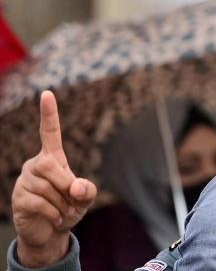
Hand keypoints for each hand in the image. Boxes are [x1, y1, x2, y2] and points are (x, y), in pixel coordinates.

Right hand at [12, 91, 96, 267]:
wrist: (51, 232)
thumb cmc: (69, 208)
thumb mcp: (85, 198)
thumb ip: (87, 189)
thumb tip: (76, 186)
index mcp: (53, 158)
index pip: (49, 132)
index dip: (49, 113)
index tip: (47, 93)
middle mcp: (35, 165)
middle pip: (50, 166)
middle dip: (66, 184)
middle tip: (74, 200)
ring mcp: (24, 181)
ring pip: (46, 187)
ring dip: (62, 203)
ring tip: (65, 211)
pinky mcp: (18, 198)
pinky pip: (38, 202)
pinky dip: (53, 212)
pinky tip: (57, 218)